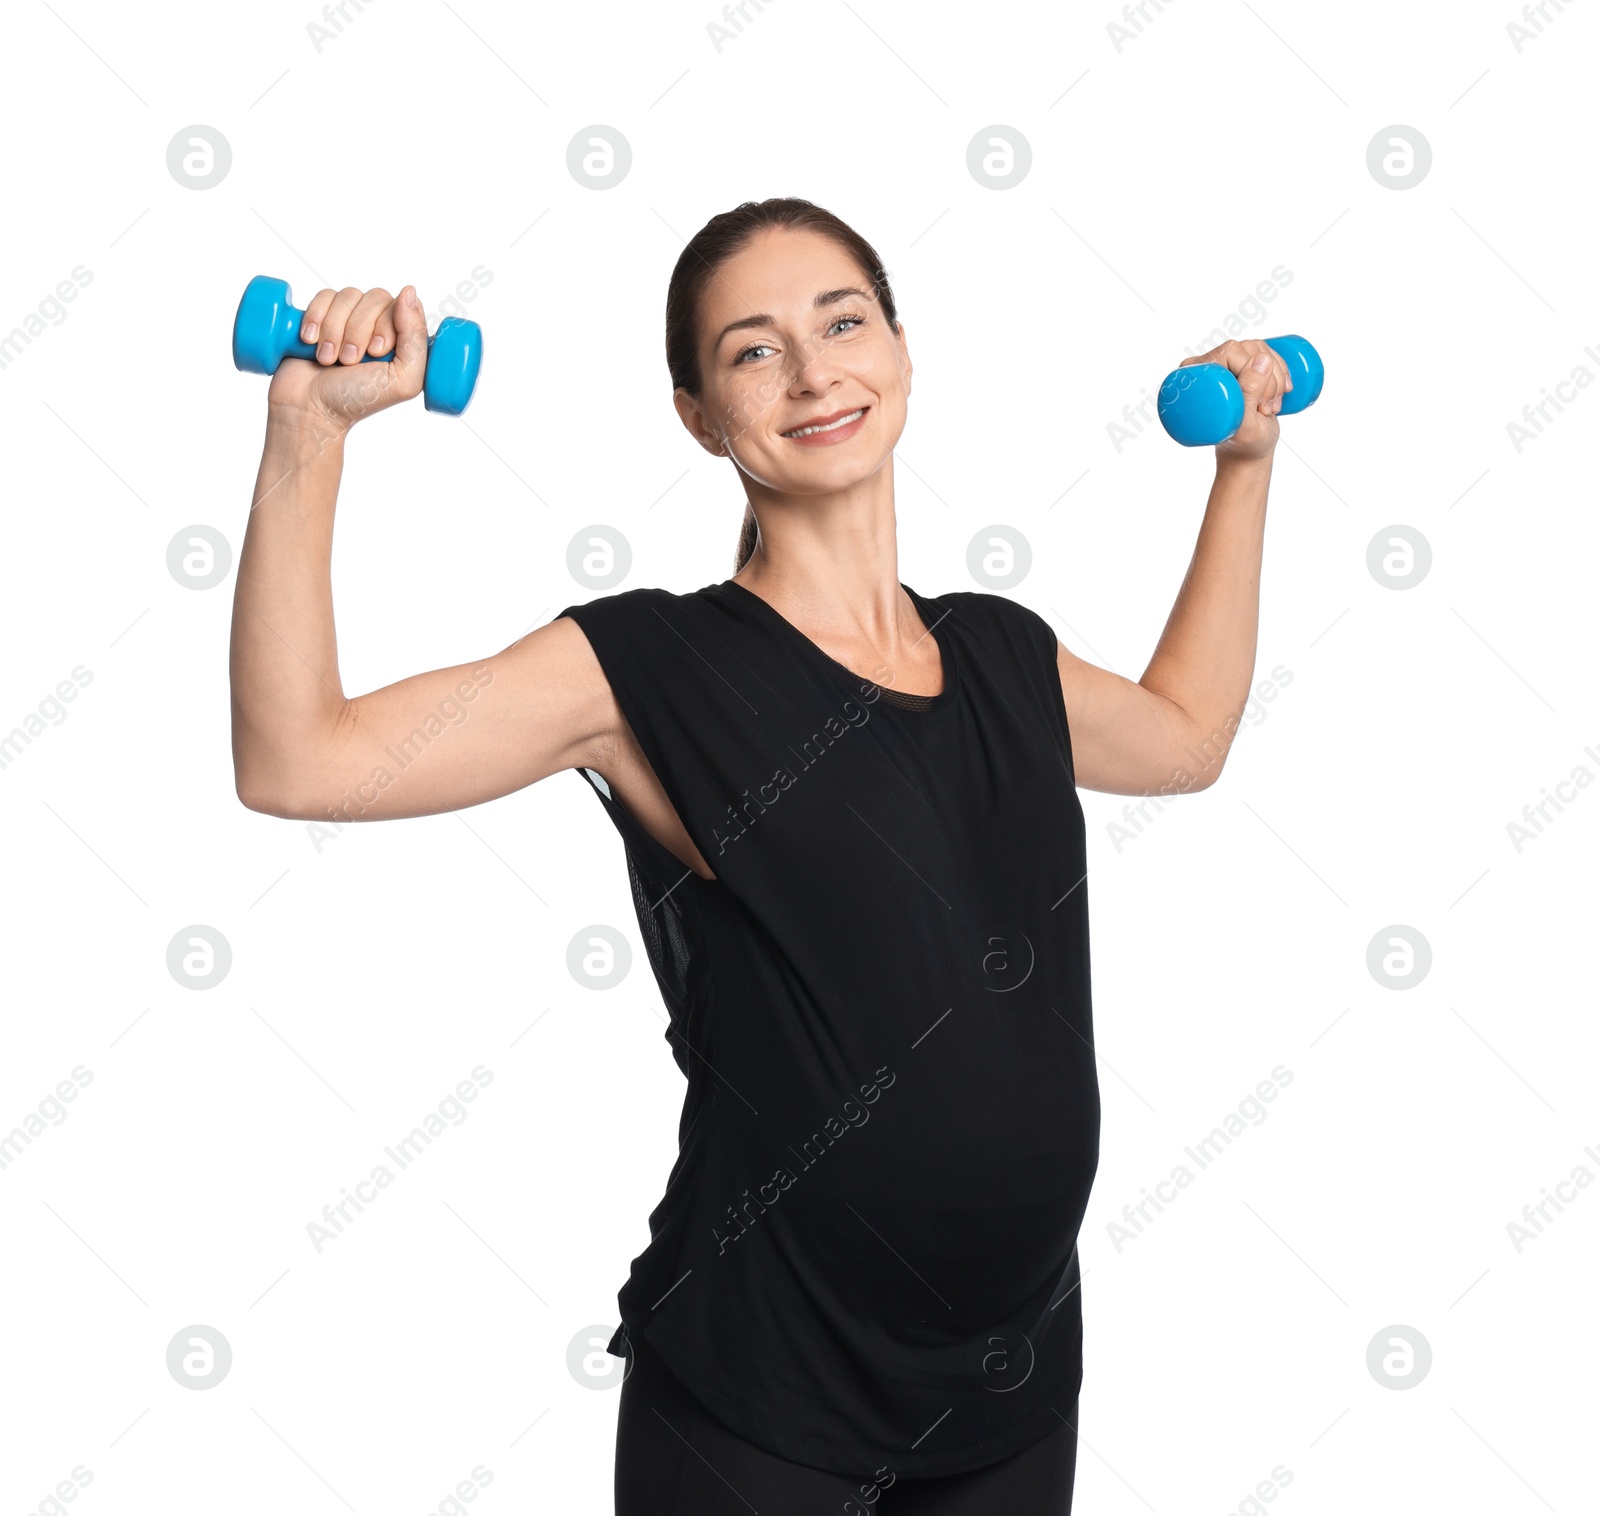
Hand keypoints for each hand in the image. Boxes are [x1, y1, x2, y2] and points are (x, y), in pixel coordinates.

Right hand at [266, 284, 427, 433]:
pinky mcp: (321, 315)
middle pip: (375, 297)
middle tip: (349, 361)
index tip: (376, 352)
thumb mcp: (402, 380)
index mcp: (402, 340)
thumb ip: (416, 340)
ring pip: (348, 296)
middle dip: (358, 331)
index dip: (386, 325)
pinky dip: (316, 318)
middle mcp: (377, 325)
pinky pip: (323, 296)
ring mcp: (349, 318)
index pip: (402, 306)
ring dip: (335, 330)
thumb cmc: (358, 399)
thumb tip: (409, 292)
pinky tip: (310, 342)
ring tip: (328, 359)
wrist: (310, 408)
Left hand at [1177, 338, 1290, 462]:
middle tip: (1265, 409)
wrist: (1247, 451)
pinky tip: (1285, 388)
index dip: (1252, 370)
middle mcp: (1209, 365)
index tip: (1256, 403)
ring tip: (1270, 407)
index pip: (1231, 350)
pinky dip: (1283, 371)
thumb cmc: (1241, 442)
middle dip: (1268, 379)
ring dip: (1277, 378)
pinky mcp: (1246, 368)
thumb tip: (1261, 359)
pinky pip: (1269, 354)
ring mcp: (1229, 365)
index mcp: (1196, 374)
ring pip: (1263, 351)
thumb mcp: (1246, 423)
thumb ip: (1249, 393)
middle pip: (1249, 348)